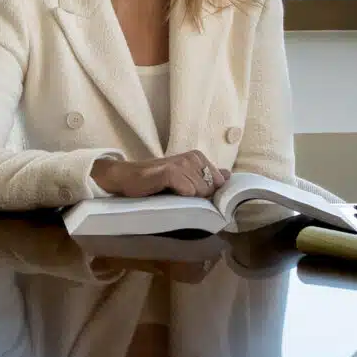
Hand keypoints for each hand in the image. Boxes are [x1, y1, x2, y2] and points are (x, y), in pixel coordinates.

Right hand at [91, 152, 229, 197]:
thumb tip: (228, 175)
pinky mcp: (170, 172)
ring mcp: (181, 163)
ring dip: (187, 198)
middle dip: (198, 197)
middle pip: (211, 189)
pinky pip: (188, 191)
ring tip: (171, 194)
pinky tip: (167, 193)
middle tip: (178, 194)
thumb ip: (206, 176)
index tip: (190, 195)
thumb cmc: (156, 181)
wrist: (127, 178)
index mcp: (198, 157)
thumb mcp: (184, 177)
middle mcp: (192, 157)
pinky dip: (180, 197)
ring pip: (200, 191)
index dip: (208, 193)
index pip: (220, 183)